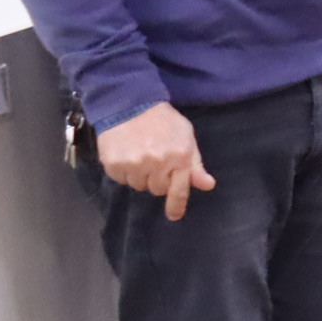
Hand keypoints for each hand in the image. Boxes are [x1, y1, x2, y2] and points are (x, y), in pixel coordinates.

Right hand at [96, 103, 215, 219]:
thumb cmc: (163, 121)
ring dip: (140, 175)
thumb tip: (207, 185)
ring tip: (140, 154)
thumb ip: (195, 164)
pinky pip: (121, 179)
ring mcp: (134, 164)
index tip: (174, 216)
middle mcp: (157, 163)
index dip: (176, 205)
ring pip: (138, 186)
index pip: (179, 190)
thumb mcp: (186, 138)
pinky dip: (124, 171)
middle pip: (157, 190)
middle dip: (157, 179)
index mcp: (179, 157)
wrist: (129, 104)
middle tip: (155, 161)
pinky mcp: (113, 164)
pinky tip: (127, 154)